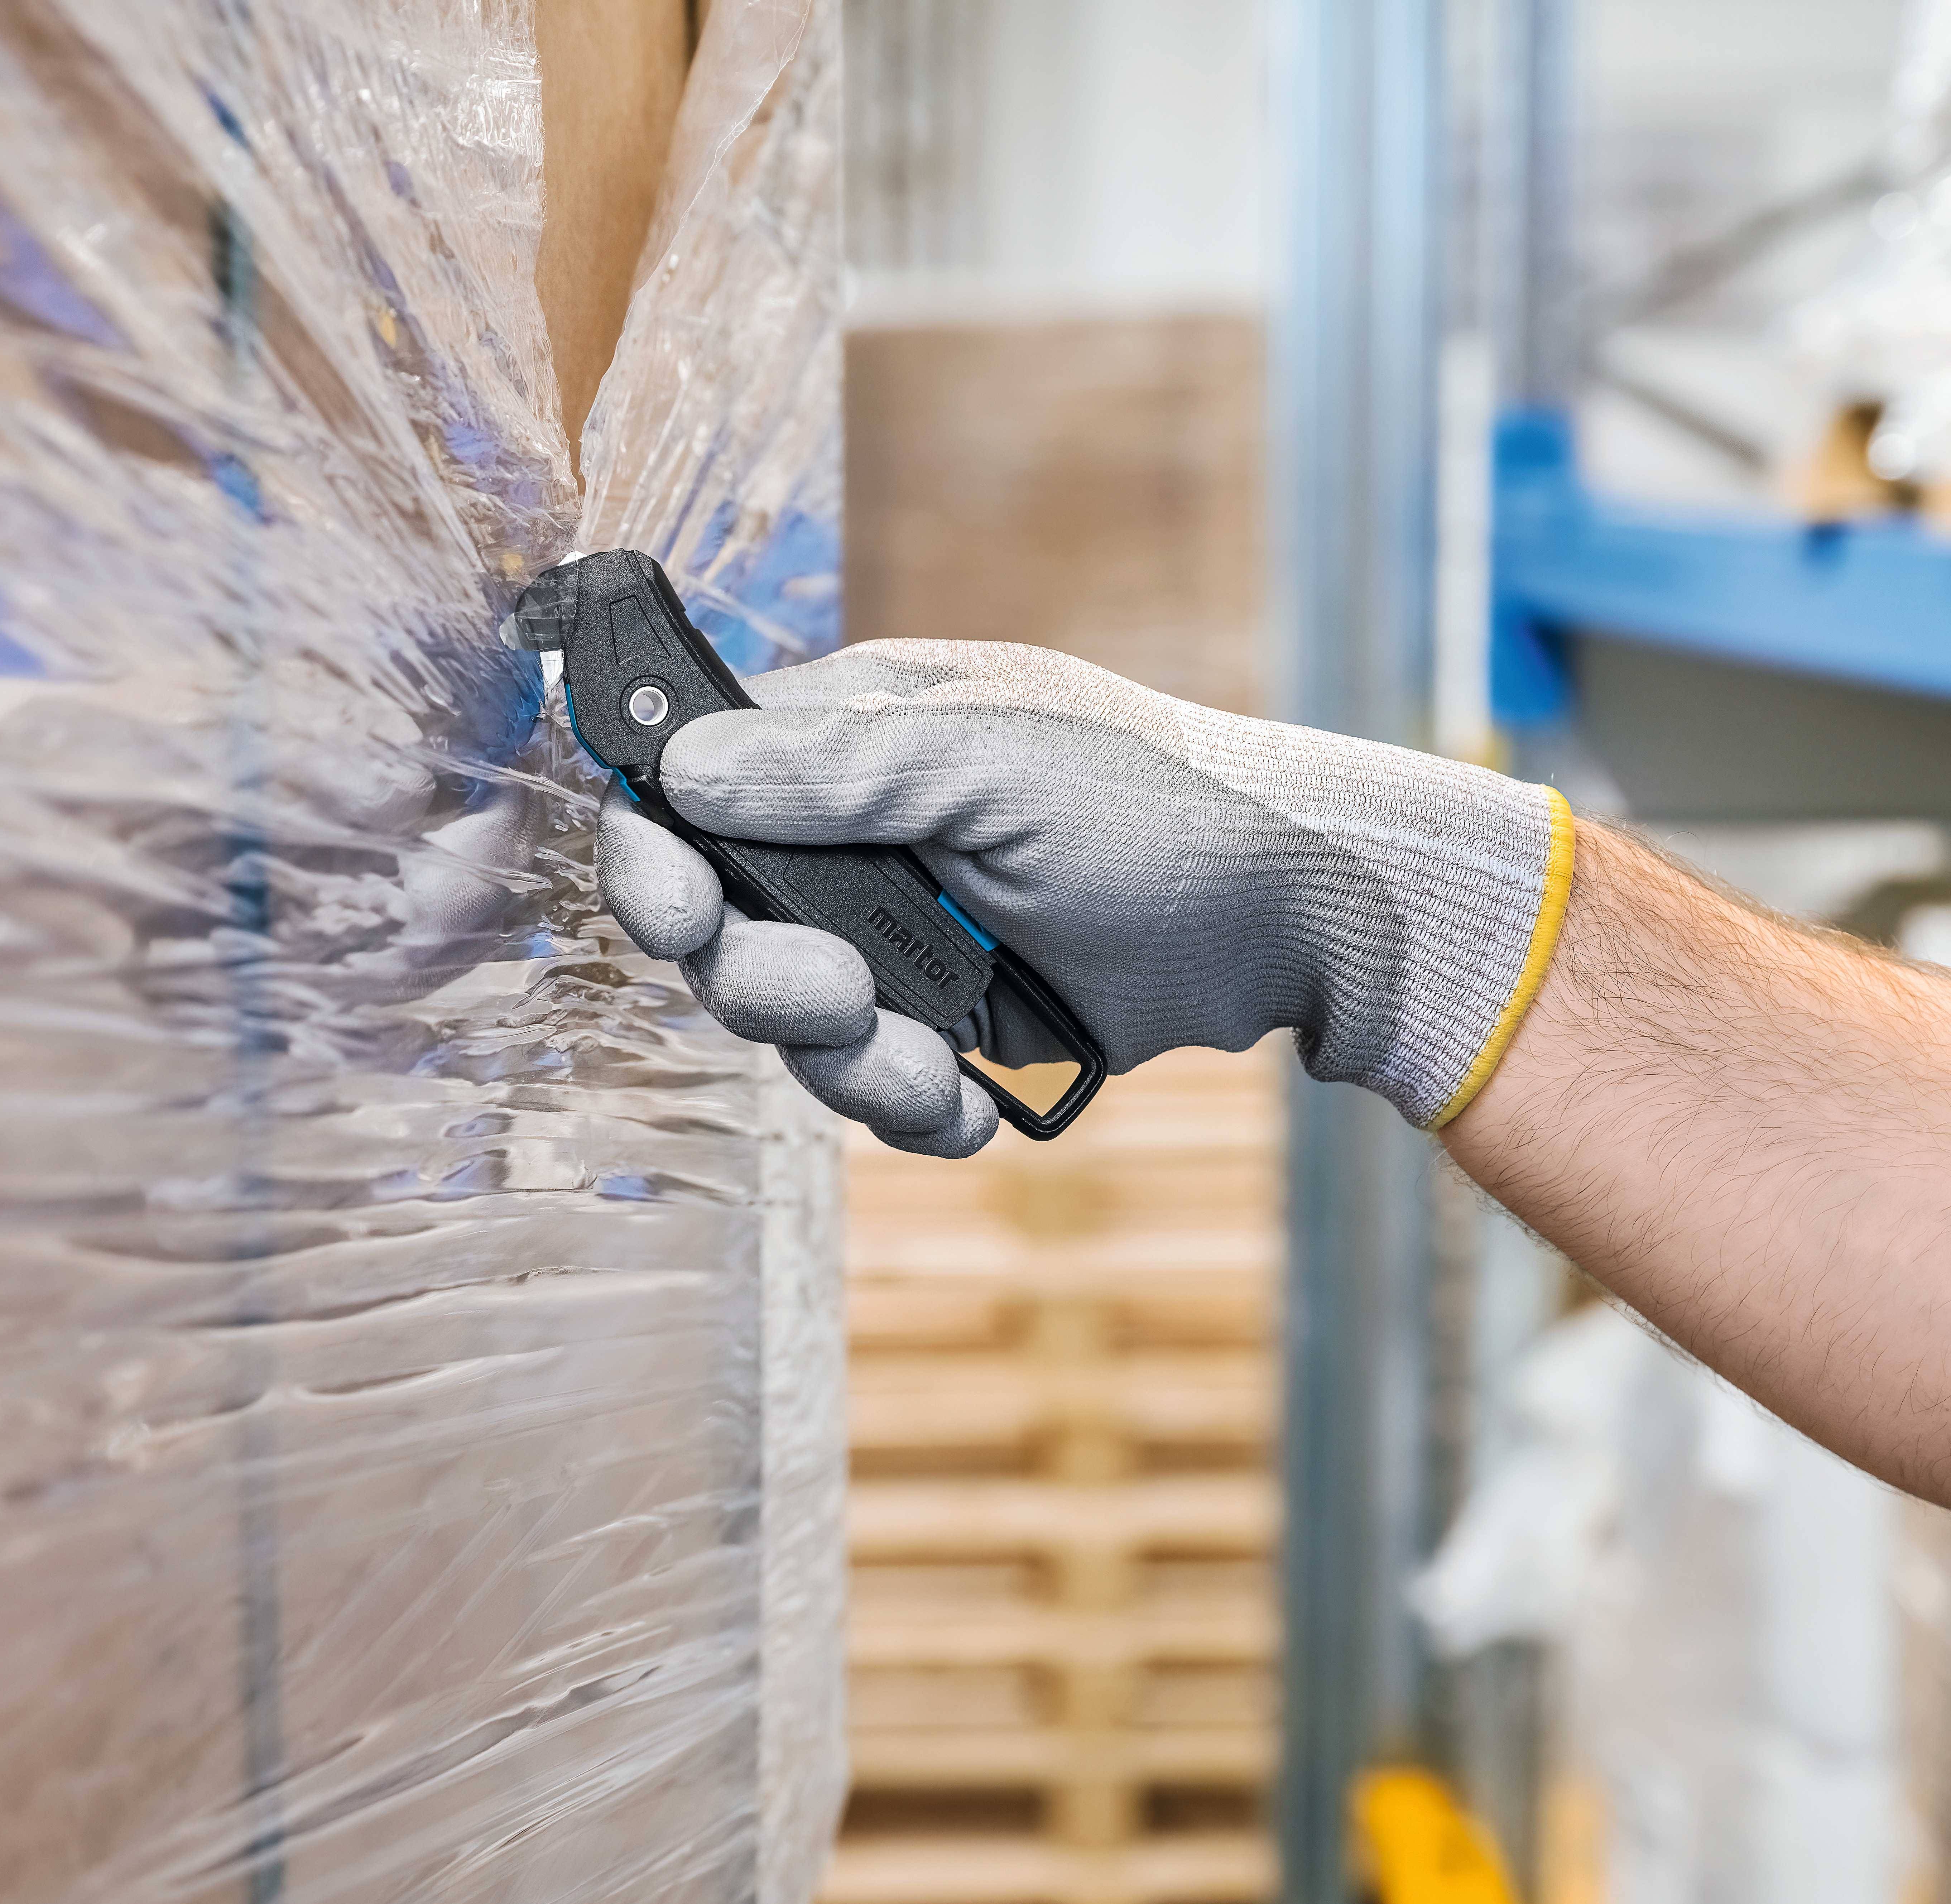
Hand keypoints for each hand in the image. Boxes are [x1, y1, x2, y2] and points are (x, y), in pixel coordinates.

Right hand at [596, 640, 1570, 1155]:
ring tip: (931, 1060)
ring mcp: (906, 941)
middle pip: (725, 933)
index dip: (657, 858)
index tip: (674, 910)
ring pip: (799, 1031)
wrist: (1293, 914)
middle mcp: (863, 844)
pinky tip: (967, 1106)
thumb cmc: (1156, 804)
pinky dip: (915, 1111)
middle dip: (766, 981)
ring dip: (850, 1063)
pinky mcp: (956, 1025)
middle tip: (841, 989)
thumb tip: (683, 770)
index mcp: (853, 744)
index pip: (692, 792)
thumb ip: (836, 768)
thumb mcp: (992, 760)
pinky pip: (881, 1091)